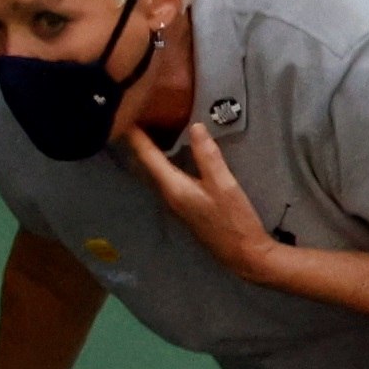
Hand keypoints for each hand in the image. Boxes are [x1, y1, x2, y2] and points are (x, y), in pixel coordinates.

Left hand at [125, 122, 282, 281]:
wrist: (243, 253)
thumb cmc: (233, 219)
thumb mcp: (224, 184)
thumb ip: (208, 155)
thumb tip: (195, 126)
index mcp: (174, 187)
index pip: (147, 156)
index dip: (135, 136)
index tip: (125, 115)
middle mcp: (169, 195)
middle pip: (146, 164)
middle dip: (139, 141)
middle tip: (136, 115)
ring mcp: (176, 203)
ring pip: (155, 171)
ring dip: (150, 151)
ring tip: (149, 129)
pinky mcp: (185, 206)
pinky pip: (166, 178)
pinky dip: (162, 162)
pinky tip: (169, 153)